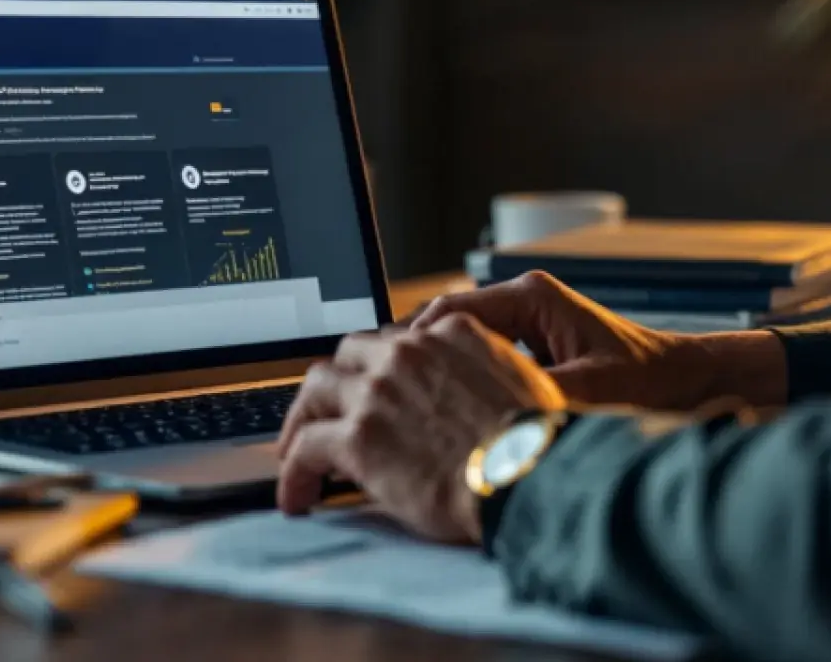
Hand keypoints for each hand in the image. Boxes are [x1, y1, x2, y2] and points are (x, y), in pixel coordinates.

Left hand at [275, 314, 566, 543]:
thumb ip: (478, 376)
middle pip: (349, 355)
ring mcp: (378, 392)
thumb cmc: (537, 445)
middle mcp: (408, 353)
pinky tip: (296, 496)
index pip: (398, 340)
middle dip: (336, 385)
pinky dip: (293, 472)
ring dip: (302, 419)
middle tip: (328, 414)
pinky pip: (306, 447)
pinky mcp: (359, 436)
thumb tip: (455, 406)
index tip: (375, 390)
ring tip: (296, 451)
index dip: (381, 368)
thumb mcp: (519, 384)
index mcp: (452, 334)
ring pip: (316, 390)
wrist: (533, 476)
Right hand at [410, 273, 787, 410]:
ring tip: (404, 406)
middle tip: (383, 396)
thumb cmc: (649, 383)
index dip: (411, 348)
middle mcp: (522, 299)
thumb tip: (479, 415)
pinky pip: (476, 352)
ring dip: (433, 369)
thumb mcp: (585, 394)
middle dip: (412, 359)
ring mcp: (524, 316)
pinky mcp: (529, 338)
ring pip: (455, 339)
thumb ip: (528, 397)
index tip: (385, 380)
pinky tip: (441, 410)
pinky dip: (456, 376)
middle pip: (442, 323)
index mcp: (530, 297)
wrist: (691, 382)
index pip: (446, 313)